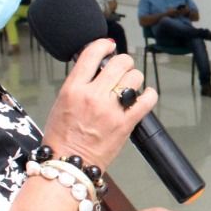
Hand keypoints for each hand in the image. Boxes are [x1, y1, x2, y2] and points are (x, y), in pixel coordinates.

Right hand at [41, 39, 157, 169]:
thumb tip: (95, 67)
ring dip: (134, 78)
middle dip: (124, 62)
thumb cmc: (62, 136)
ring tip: (130, 85)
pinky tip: (144, 95)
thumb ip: (78, 83)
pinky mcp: (126, 123)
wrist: (69, 164)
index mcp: (73, 89)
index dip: (104, 45)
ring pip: (135, 77)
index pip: (92, 54)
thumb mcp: (61, 102)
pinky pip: (147, 100)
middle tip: (123, 68)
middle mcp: (93, 96)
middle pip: (119, 62)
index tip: (108, 47)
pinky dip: (149, 94)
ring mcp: (111, 110)